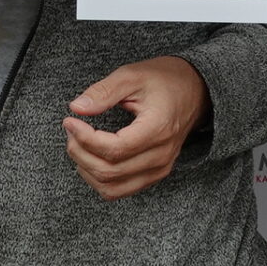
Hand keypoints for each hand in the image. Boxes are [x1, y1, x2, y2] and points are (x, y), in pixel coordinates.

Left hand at [63, 57, 207, 199]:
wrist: (196, 91)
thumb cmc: (165, 81)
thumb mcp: (133, 75)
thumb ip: (104, 91)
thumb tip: (76, 108)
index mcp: (158, 128)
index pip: (114, 149)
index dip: (85, 138)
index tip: (70, 121)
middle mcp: (161, 155)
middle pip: (109, 171)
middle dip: (80, 152)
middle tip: (71, 129)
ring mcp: (159, 169)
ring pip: (111, 187)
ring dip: (87, 169)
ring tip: (79, 143)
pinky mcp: (154, 175)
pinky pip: (119, 190)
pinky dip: (99, 179)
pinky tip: (91, 157)